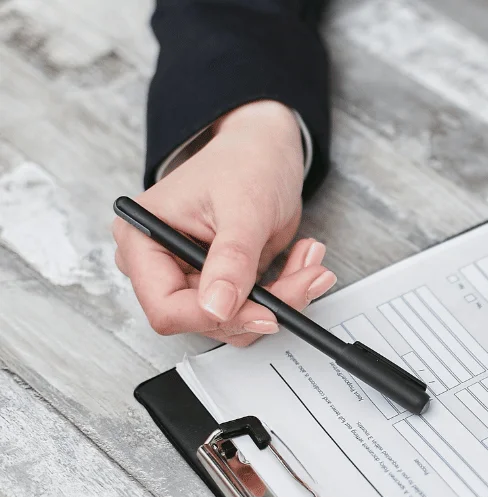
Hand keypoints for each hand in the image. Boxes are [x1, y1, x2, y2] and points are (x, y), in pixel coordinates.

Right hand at [113, 100, 336, 345]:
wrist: (265, 150)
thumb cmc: (245, 162)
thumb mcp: (244, 208)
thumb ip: (231, 260)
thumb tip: (216, 307)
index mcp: (143, 241)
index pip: (166, 307)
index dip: (214, 317)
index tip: (265, 311)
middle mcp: (161, 266)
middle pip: (207, 319)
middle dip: (264, 304)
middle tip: (309, 276)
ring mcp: (192, 278)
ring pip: (238, 321)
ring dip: (284, 298)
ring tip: (310, 261)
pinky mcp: (223, 285)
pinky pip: (255, 309)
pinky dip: (287, 292)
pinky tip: (303, 261)